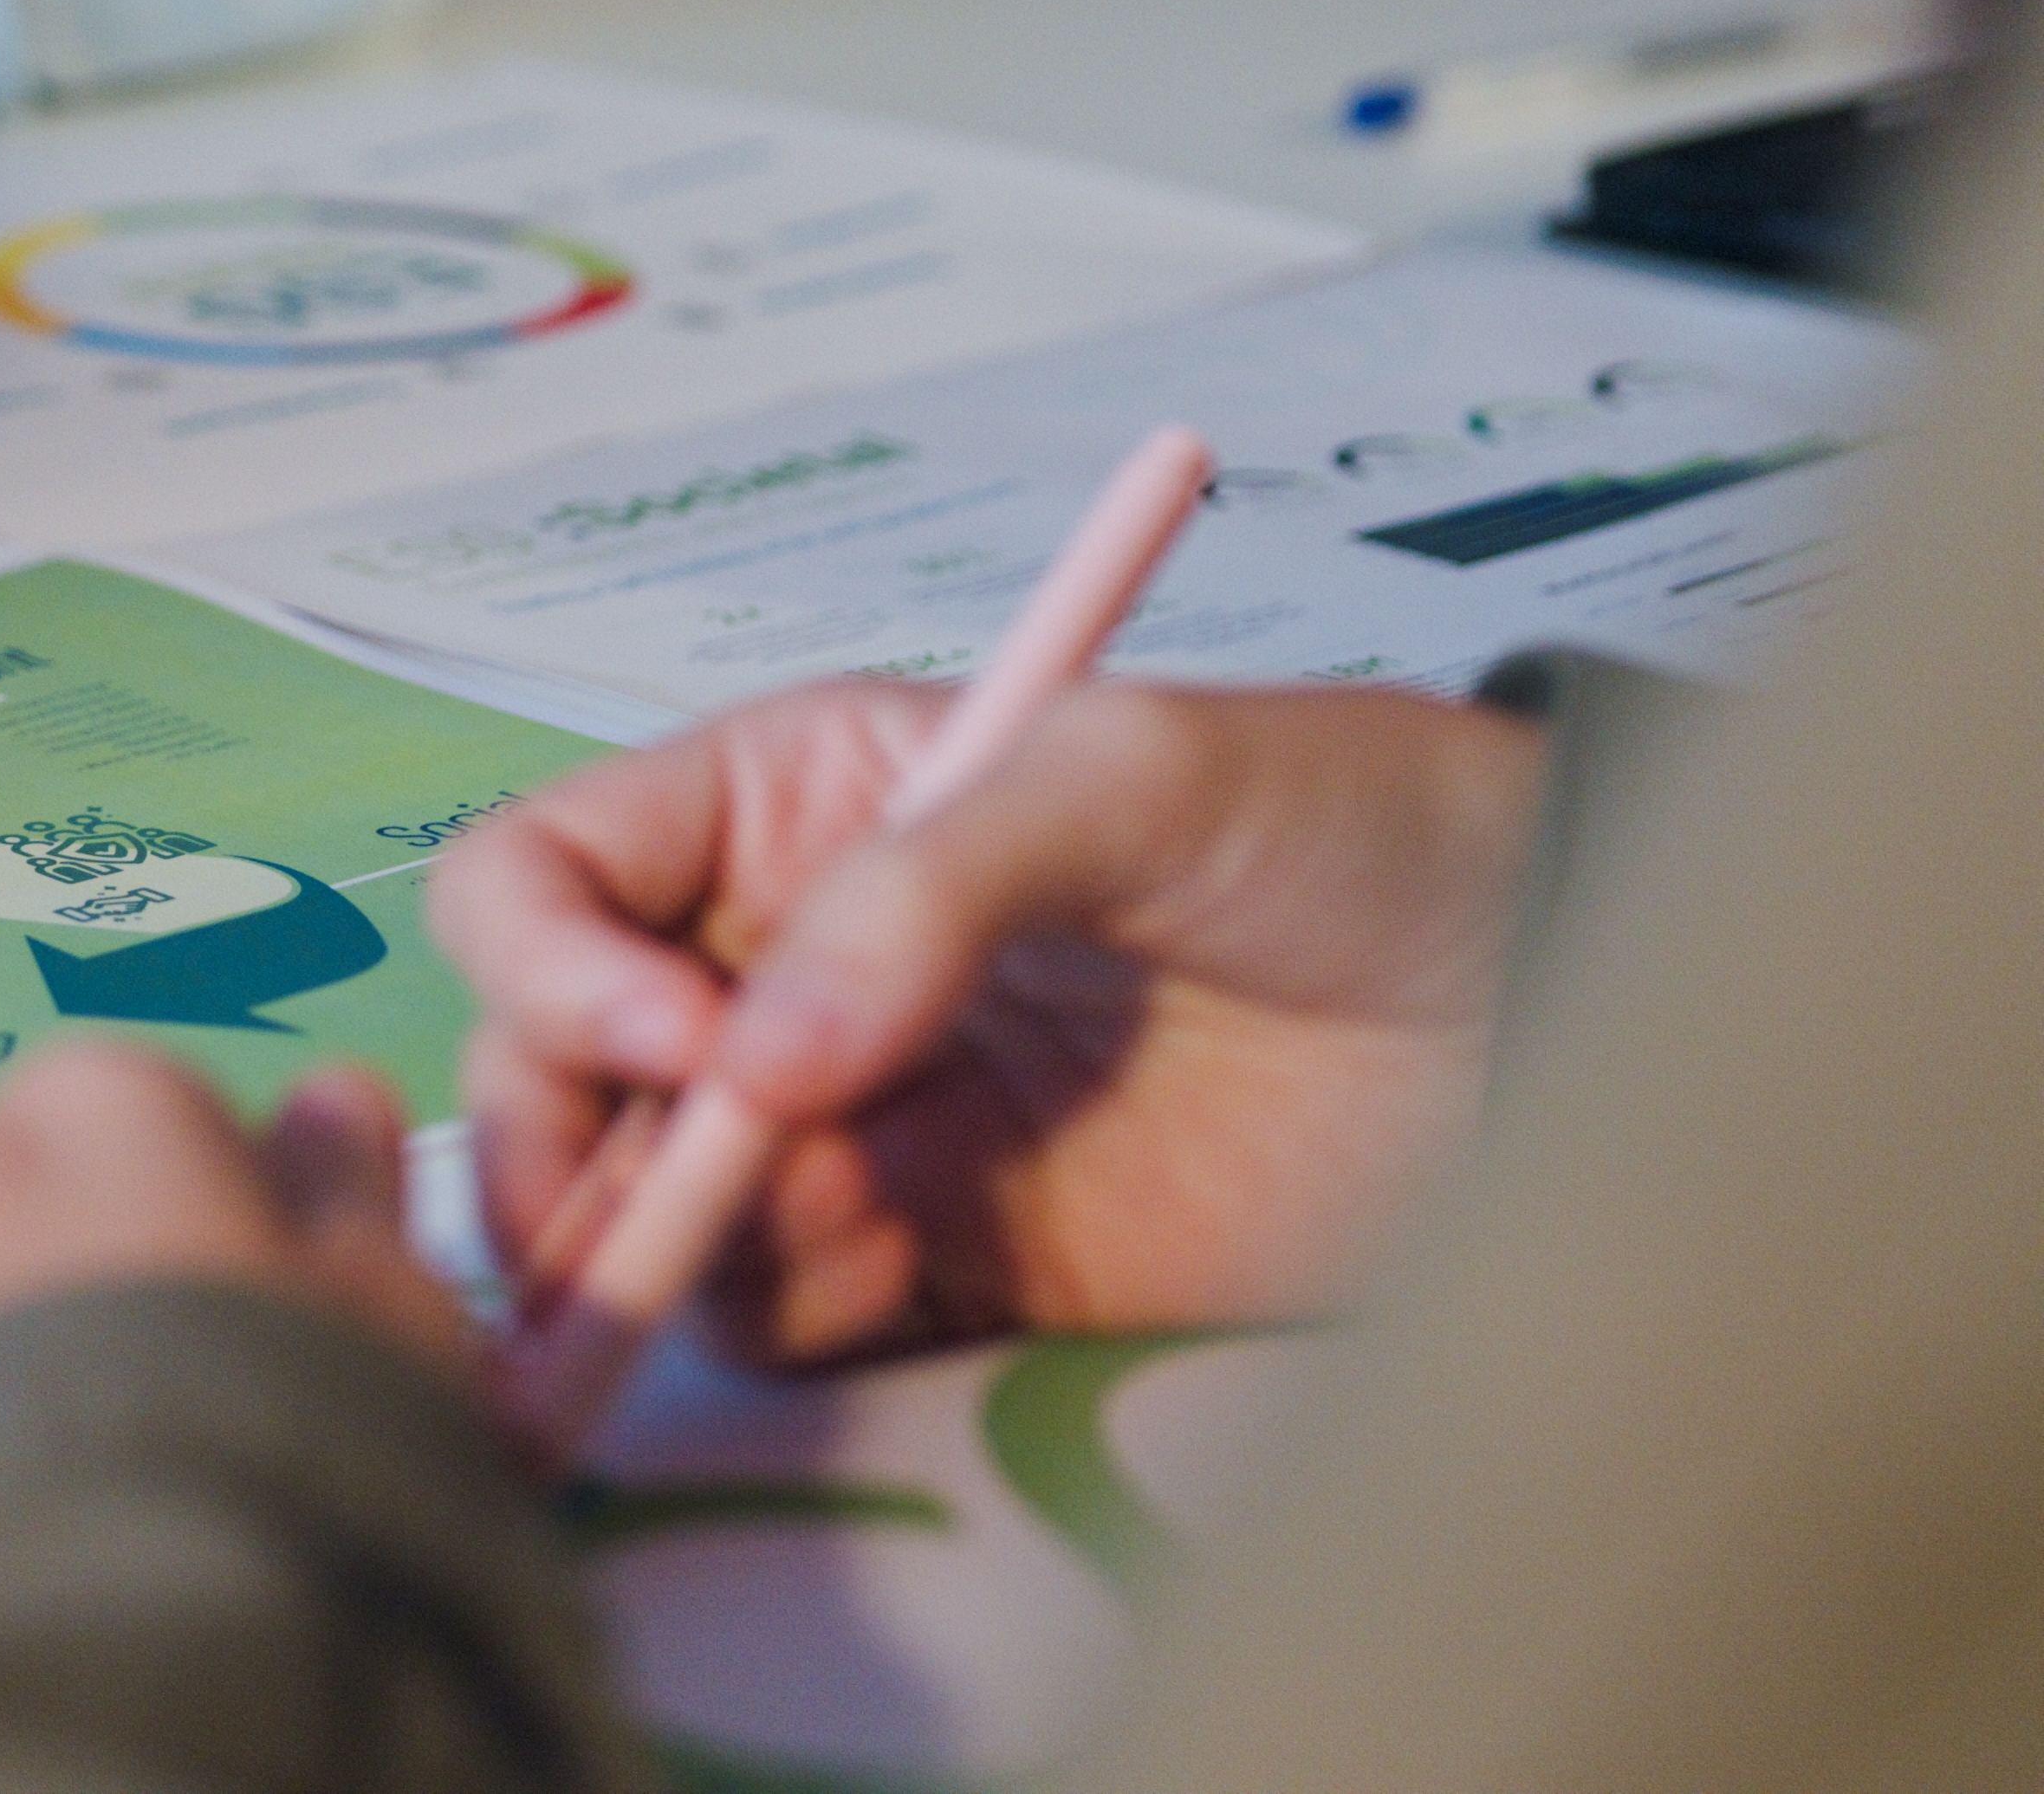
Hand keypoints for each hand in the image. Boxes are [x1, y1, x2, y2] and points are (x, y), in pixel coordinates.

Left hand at [0, 1044, 477, 1650]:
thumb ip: (354, 1208)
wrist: (108, 1684)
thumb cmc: (281, 1505)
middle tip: (108, 1465)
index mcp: (97, 1121)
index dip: (179, 1243)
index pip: (132, 1130)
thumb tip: (336, 1115)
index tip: (216, 1341)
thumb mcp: (395, 1347)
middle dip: (21, 1323)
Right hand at [430, 680, 1544, 1366]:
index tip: (680, 1044)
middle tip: (650, 1228)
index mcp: (789, 805)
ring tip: (820, 1233)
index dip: (554, 965)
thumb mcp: (1130, 773)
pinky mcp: (937, 1263)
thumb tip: (755, 1067)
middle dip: (561, 1149)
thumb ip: (924, 891)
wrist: (1545, 1003)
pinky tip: (887, 1277)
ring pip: (644, 1208)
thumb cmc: (1349, 823)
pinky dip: (783, 1319)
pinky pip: (778, 1316)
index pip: (548, 876)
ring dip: (673, 1245)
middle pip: (551, 1066)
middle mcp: (784, 963)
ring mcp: (853, 1123)